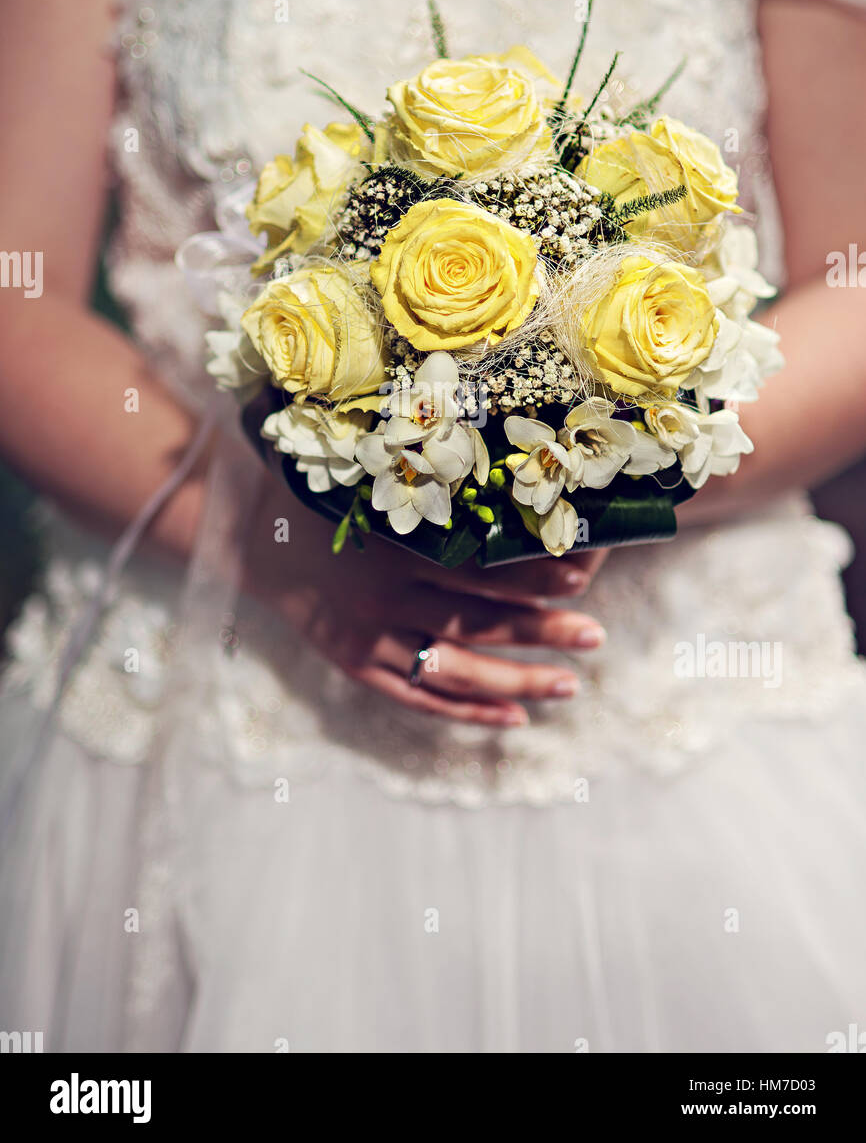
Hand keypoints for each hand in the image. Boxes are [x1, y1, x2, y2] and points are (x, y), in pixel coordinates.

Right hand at [250, 484, 608, 726]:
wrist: (252, 535)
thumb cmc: (323, 494)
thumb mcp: (372, 483)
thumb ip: (432, 494)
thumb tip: (510, 490)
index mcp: (393, 547)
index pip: (476, 567)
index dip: (529, 576)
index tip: (582, 578)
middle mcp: (384, 598)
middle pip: (477, 622)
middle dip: (541, 633)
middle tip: (596, 638)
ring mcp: (369, 638)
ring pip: (455, 670)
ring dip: (516, 682)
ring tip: (569, 684)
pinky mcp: (357, 664)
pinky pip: (419, 698)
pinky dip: (467, 712)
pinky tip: (514, 718)